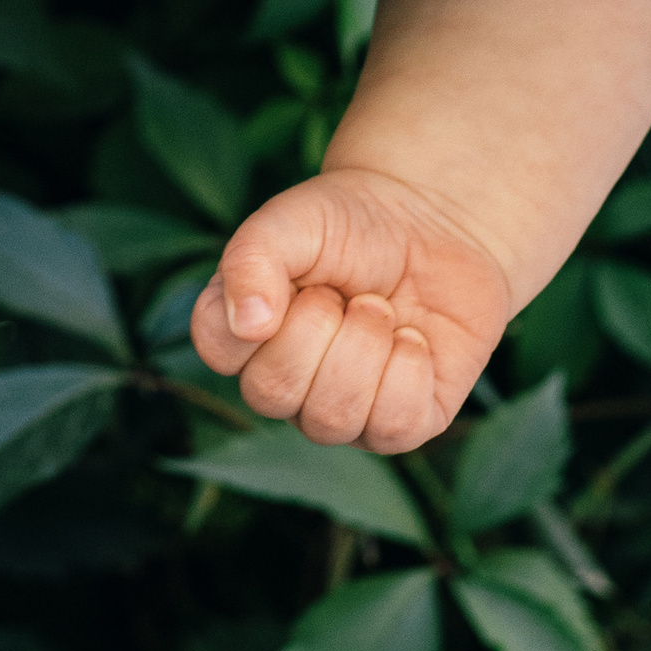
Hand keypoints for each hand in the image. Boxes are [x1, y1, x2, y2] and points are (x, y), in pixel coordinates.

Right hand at [190, 165, 511, 454]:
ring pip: (331, 420)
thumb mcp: (291, 222)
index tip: (295, 280)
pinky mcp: (399, 423)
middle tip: (344, 292)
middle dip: (319, 327)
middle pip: (272, 393)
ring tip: (380, 309)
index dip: (254, 318)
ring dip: (365, 345)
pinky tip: (411, 340)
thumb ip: (252, 259)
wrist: (432, 225)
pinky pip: (393, 428)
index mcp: (244, 330)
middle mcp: (284, 381)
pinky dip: (409, 372)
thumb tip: (249, 325)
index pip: (218, 352)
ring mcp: (339, 410)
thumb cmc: (349, 224)